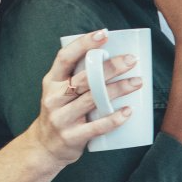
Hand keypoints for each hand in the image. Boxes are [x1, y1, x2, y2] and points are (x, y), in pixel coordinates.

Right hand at [27, 30, 140, 166]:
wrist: (44, 147)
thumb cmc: (61, 112)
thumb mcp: (60, 91)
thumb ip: (78, 76)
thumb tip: (115, 57)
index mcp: (52, 81)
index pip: (64, 57)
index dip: (83, 44)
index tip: (104, 34)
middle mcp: (54, 98)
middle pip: (84, 78)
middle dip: (109, 67)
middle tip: (131, 60)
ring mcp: (61, 118)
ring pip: (92, 100)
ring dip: (117, 89)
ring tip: (137, 82)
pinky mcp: (72, 137)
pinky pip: (96, 127)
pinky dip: (114, 119)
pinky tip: (128, 111)